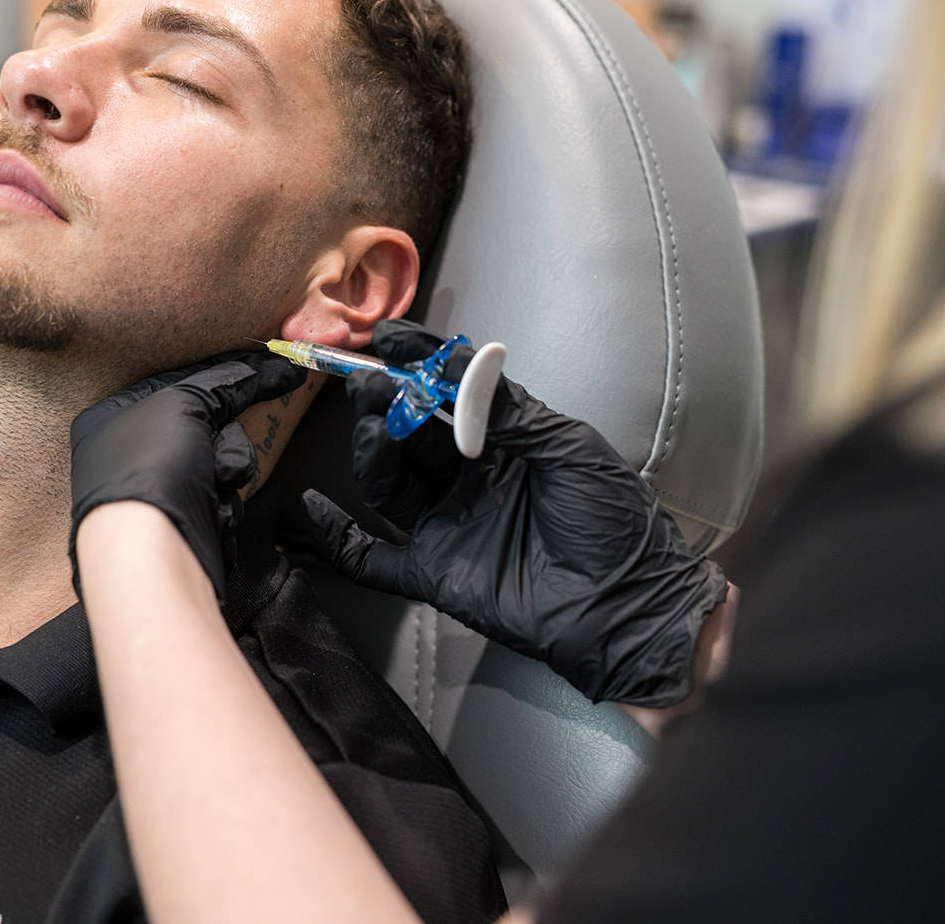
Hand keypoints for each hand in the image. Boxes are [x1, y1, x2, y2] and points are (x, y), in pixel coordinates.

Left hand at [71, 352, 305, 599]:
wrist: (154, 554)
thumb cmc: (150, 471)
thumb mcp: (184, 404)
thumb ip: (223, 382)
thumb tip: (266, 369)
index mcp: (113, 415)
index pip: (184, 382)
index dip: (231, 376)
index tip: (279, 370)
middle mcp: (129, 452)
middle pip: (208, 425)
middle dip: (224, 443)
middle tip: (216, 458)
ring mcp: (155, 492)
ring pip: (220, 464)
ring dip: (226, 474)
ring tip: (210, 489)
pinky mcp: (181, 525)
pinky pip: (221, 500)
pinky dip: (222, 507)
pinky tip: (208, 517)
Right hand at [302, 319, 728, 706]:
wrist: (629, 605)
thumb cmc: (613, 521)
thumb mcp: (570, 448)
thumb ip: (511, 411)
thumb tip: (461, 369)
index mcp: (506, 444)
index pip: (450, 396)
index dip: (420, 366)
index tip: (390, 339)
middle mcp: (471, 481)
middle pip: (411, 437)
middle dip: (389, 403)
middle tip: (374, 382)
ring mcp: (451, 526)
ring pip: (391, 483)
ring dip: (375, 448)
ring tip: (377, 422)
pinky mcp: (436, 573)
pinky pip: (375, 558)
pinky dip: (340, 537)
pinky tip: (315, 506)